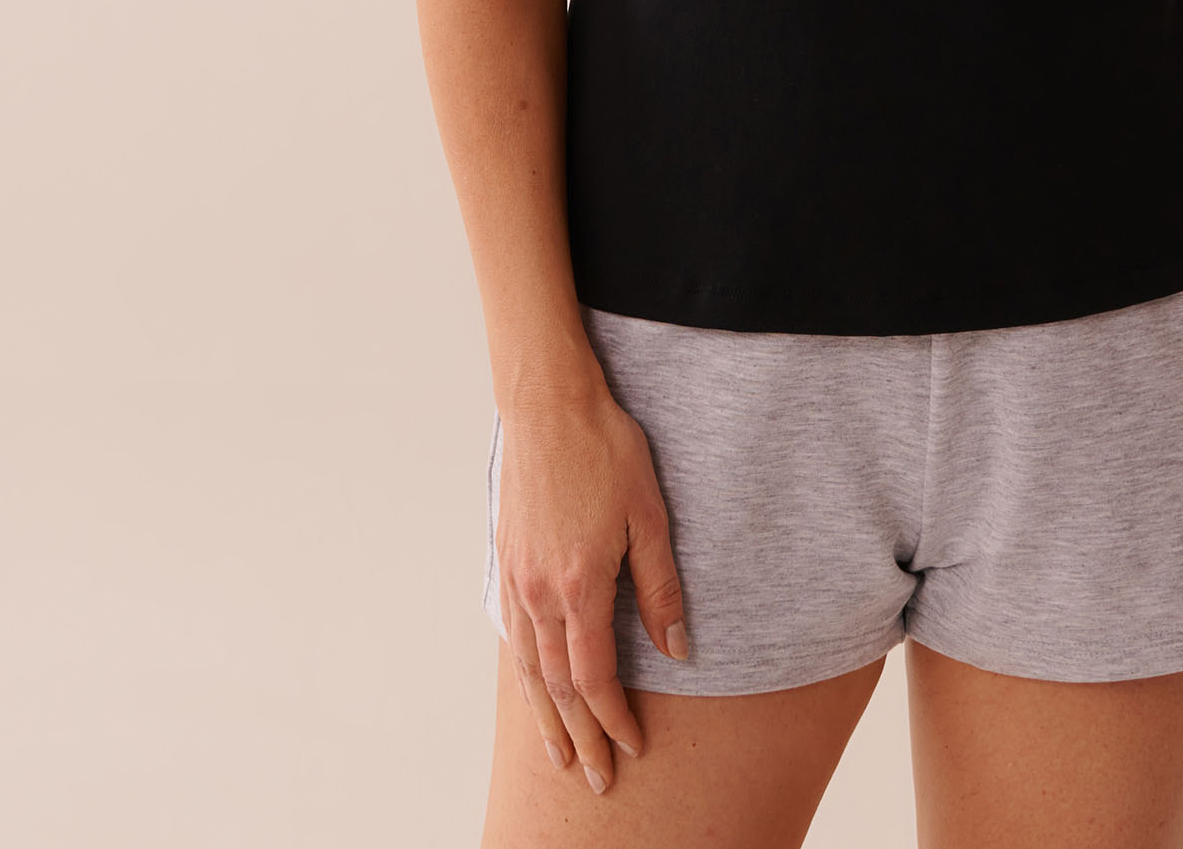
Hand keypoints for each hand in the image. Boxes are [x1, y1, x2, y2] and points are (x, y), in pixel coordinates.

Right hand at [494, 387, 687, 795]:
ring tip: (558, 754)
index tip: (633, 747)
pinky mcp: (506, 559)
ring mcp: (516, 576)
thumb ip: (661, 588)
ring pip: (527, 667)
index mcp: (578, 585)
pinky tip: (532, 685)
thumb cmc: (605, 449)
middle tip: (596, 778)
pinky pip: (511, 634)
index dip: (614, 718)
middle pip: (557, 686)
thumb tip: (677, 651)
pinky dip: (523, 672)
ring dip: (545, 716)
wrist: (548, 404)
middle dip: (580, 736)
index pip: (594, 677)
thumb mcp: (649, 515)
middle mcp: (539, 591)